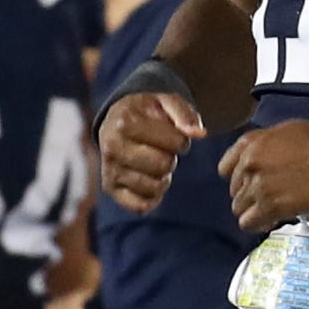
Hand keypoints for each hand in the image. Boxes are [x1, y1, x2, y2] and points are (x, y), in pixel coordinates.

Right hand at [99, 89, 201, 211]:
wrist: (116, 121)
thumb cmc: (146, 112)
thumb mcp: (166, 102)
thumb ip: (185, 115)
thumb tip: (199, 134)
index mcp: (125, 122)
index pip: (177, 142)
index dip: (181, 140)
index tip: (171, 134)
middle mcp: (112, 146)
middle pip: (165, 165)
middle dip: (170, 158)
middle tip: (160, 149)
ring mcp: (109, 169)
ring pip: (155, 188)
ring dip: (162, 177)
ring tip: (153, 162)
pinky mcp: (110, 189)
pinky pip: (141, 206)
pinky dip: (151, 197)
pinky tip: (148, 180)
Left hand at [219, 119, 308, 231]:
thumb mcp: (285, 131)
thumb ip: (265, 145)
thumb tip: (262, 158)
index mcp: (251, 144)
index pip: (225, 168)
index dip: (239, 178)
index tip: (249, 182)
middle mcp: (249, 165)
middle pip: (235, 191)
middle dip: (250, 195)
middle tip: (268, 197)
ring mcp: (258, 187)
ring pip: (239, 209)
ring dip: (254, 211)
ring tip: (271, 211)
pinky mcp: (271, 206)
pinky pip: (249, 223)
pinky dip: (258, 224)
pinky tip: (271, 220)